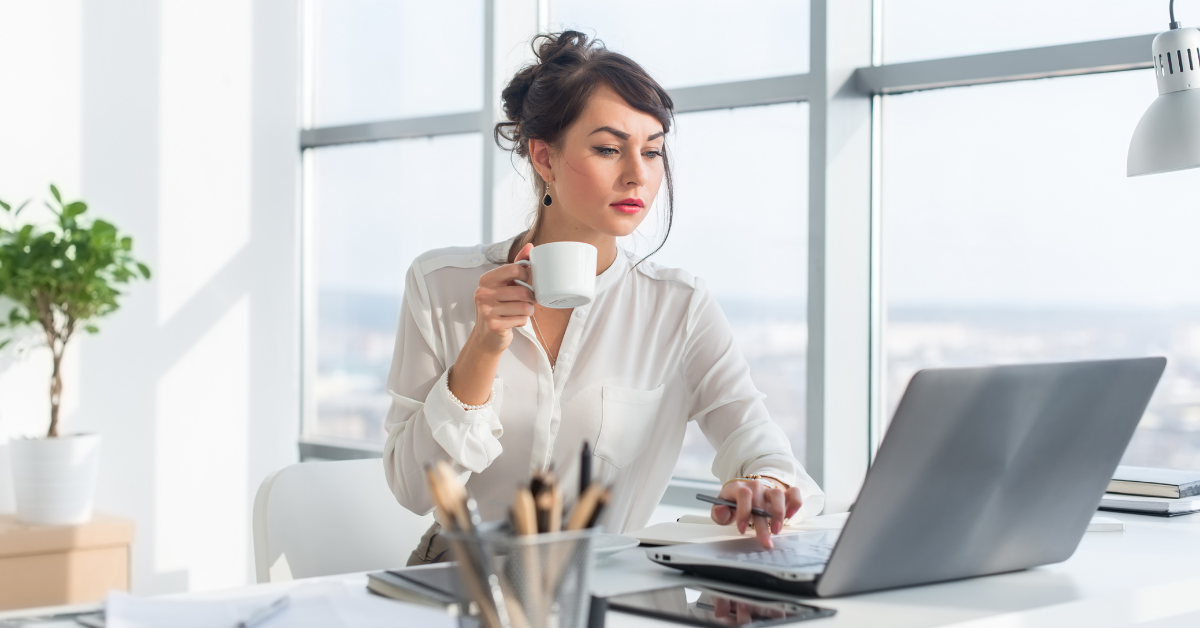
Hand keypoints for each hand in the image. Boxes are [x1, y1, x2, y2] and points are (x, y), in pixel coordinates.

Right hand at [449, 244, 534, 404]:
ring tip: (521, 311)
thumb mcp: (504, 284)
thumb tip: (530, 246)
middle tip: (528, 300)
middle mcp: (483, 293)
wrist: (487, 336)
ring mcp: (486, 310)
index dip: (526, 275)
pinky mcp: (493, 324)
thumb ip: (517, 265)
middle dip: (531, 297)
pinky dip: (523, 321)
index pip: (514, 269)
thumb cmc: (499, 306)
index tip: (525, 281)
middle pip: (522, 291)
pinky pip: (521, 320)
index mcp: (486, 280)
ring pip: (524, 307)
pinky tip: (514, 321)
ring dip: (528, 310)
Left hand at [709, 479, 802, 548]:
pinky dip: (794, 503)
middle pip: (760, 501)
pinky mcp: (784, 493)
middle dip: (763, 525)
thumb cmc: (735, 502)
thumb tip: (722, 512)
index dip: (743, 512)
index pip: (743, 494)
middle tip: (765, 542)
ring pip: (778, 494)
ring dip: (778, 513)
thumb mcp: (722, 507)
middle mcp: (756, 486)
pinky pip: (794, 493)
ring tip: (776, 530)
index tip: (742, 530)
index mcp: (739, 488)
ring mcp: (770, 489)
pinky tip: (790, 516)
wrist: (748, 490)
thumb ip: (719, 512)